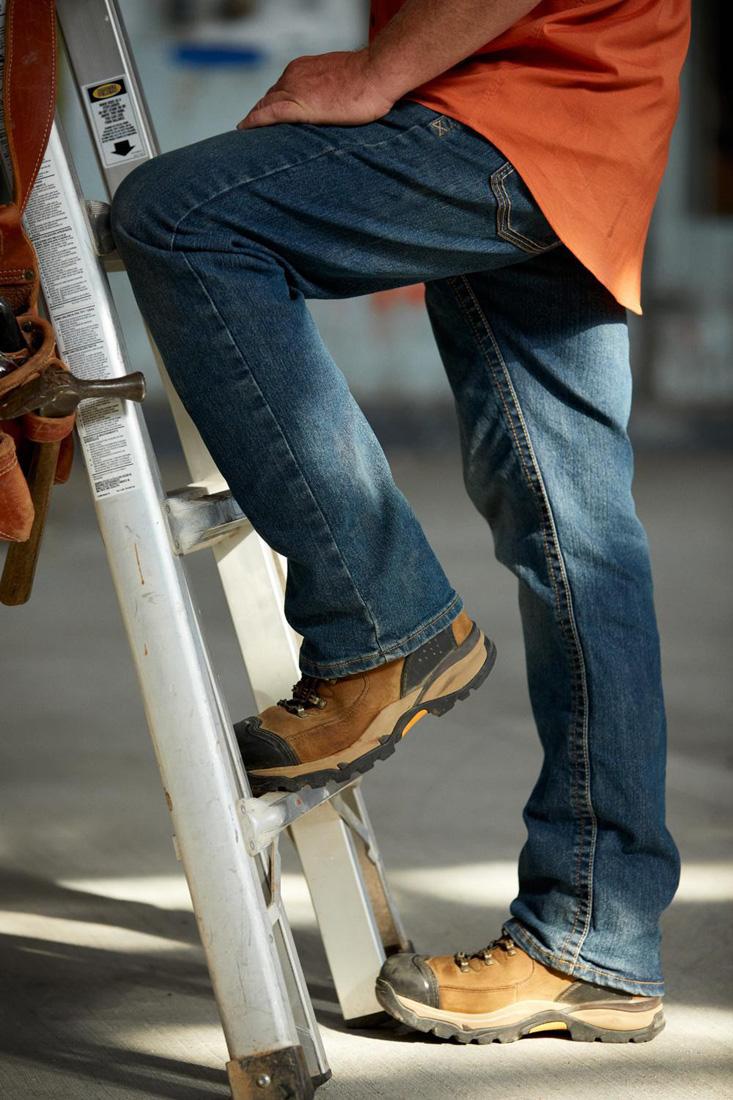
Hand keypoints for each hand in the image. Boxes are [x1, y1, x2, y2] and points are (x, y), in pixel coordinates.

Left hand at [236, 48, 395, 129]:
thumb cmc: (368, 80)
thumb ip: (329, 90)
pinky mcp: (298, 105)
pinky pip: (268, 114)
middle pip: (269, 98)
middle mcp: (293, 76)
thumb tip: (331, 103)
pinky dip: (254, 121)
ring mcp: (294, 89)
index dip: (270, 104)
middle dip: (260, 113)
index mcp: (303, 69)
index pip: (280, 89)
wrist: (376, 73)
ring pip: (265, 106)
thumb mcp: (342, 80)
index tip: (264, 116)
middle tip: (251, 129)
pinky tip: (244, 129)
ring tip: (247, 134)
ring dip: (256, 119)